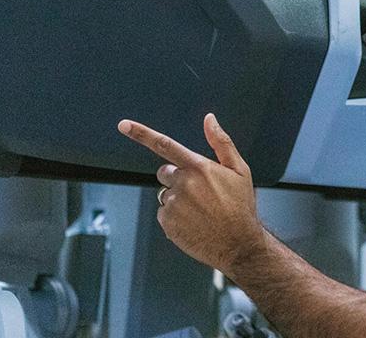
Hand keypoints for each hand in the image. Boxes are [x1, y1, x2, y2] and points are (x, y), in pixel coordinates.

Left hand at [118, 114, 266, 272]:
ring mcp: (174, 203)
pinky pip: (163, 213)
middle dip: (176, 178)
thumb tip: (210, 120)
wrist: (239, 244)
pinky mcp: (168, 222)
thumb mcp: (239, 171)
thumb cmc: (240, 207)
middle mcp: (183, 183)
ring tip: (200, 211)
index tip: (124, 126)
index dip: (141, 134)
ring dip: (178, 199)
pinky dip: (175, 217)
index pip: (164, 145)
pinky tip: (193, 223)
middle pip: (165, 172)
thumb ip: (221, 142)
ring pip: (165, 194)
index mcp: (199, 167)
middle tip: (199, 193)